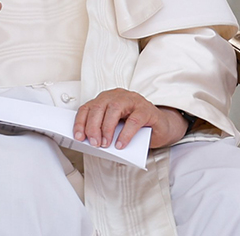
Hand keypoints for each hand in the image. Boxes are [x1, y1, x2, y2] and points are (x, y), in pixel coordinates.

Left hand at [73, 88, 189, 149]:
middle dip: (93, 126)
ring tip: (105, 144)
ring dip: (107, 128)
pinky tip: (121, 144)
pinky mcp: (146, 109)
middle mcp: (118, 96)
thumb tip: (92, 142)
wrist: (161, 127)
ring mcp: (133, 100)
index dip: (81, 121)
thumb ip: (105, 131)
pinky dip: (126, 133)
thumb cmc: (136, 127)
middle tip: (93, 143)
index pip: (88, 107)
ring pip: (114, 109)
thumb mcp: (116, 128)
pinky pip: (134, 120)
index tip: (78, 136)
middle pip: (99, 107)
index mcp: (107, 99)